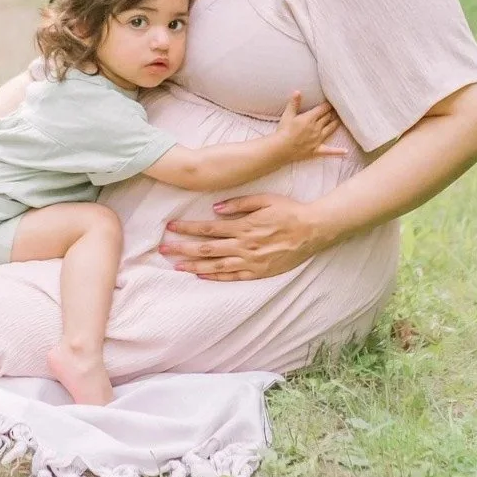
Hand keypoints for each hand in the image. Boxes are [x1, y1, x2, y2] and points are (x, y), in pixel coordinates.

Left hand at [159, 192, 325, 280]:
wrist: (313, 231)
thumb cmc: (289, 211)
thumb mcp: (264, 199)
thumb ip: (238, 204)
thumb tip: (214, 209)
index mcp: (243, 226)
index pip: (208, 228)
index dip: (187, 228)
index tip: (171, 227)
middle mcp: (244, 246)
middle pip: (206, 249)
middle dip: (183, 248)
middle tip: (164, 249)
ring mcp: (251, 261)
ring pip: (216, 265)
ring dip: (194, 265)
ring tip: (175, 265)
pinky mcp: (259, 272)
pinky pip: (233, 277)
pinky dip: (215, 277)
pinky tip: (200, 275)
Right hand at [272, 91, 346, 162]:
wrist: (281, 148)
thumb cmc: (283, 131)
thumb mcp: (287, 115)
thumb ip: (294, 103)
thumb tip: (297, 91)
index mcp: (310, 118)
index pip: (323, 109)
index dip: (328, 105)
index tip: (332, 101)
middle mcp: (317, 128)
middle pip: (328, 117)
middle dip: (332, 112)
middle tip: (337, 108)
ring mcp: (318, 139)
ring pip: (331, 129)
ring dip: (336, 123)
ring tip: (341, 119)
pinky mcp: (317, 150)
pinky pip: (330, 151)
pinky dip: (338, 151)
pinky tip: (346, 151)